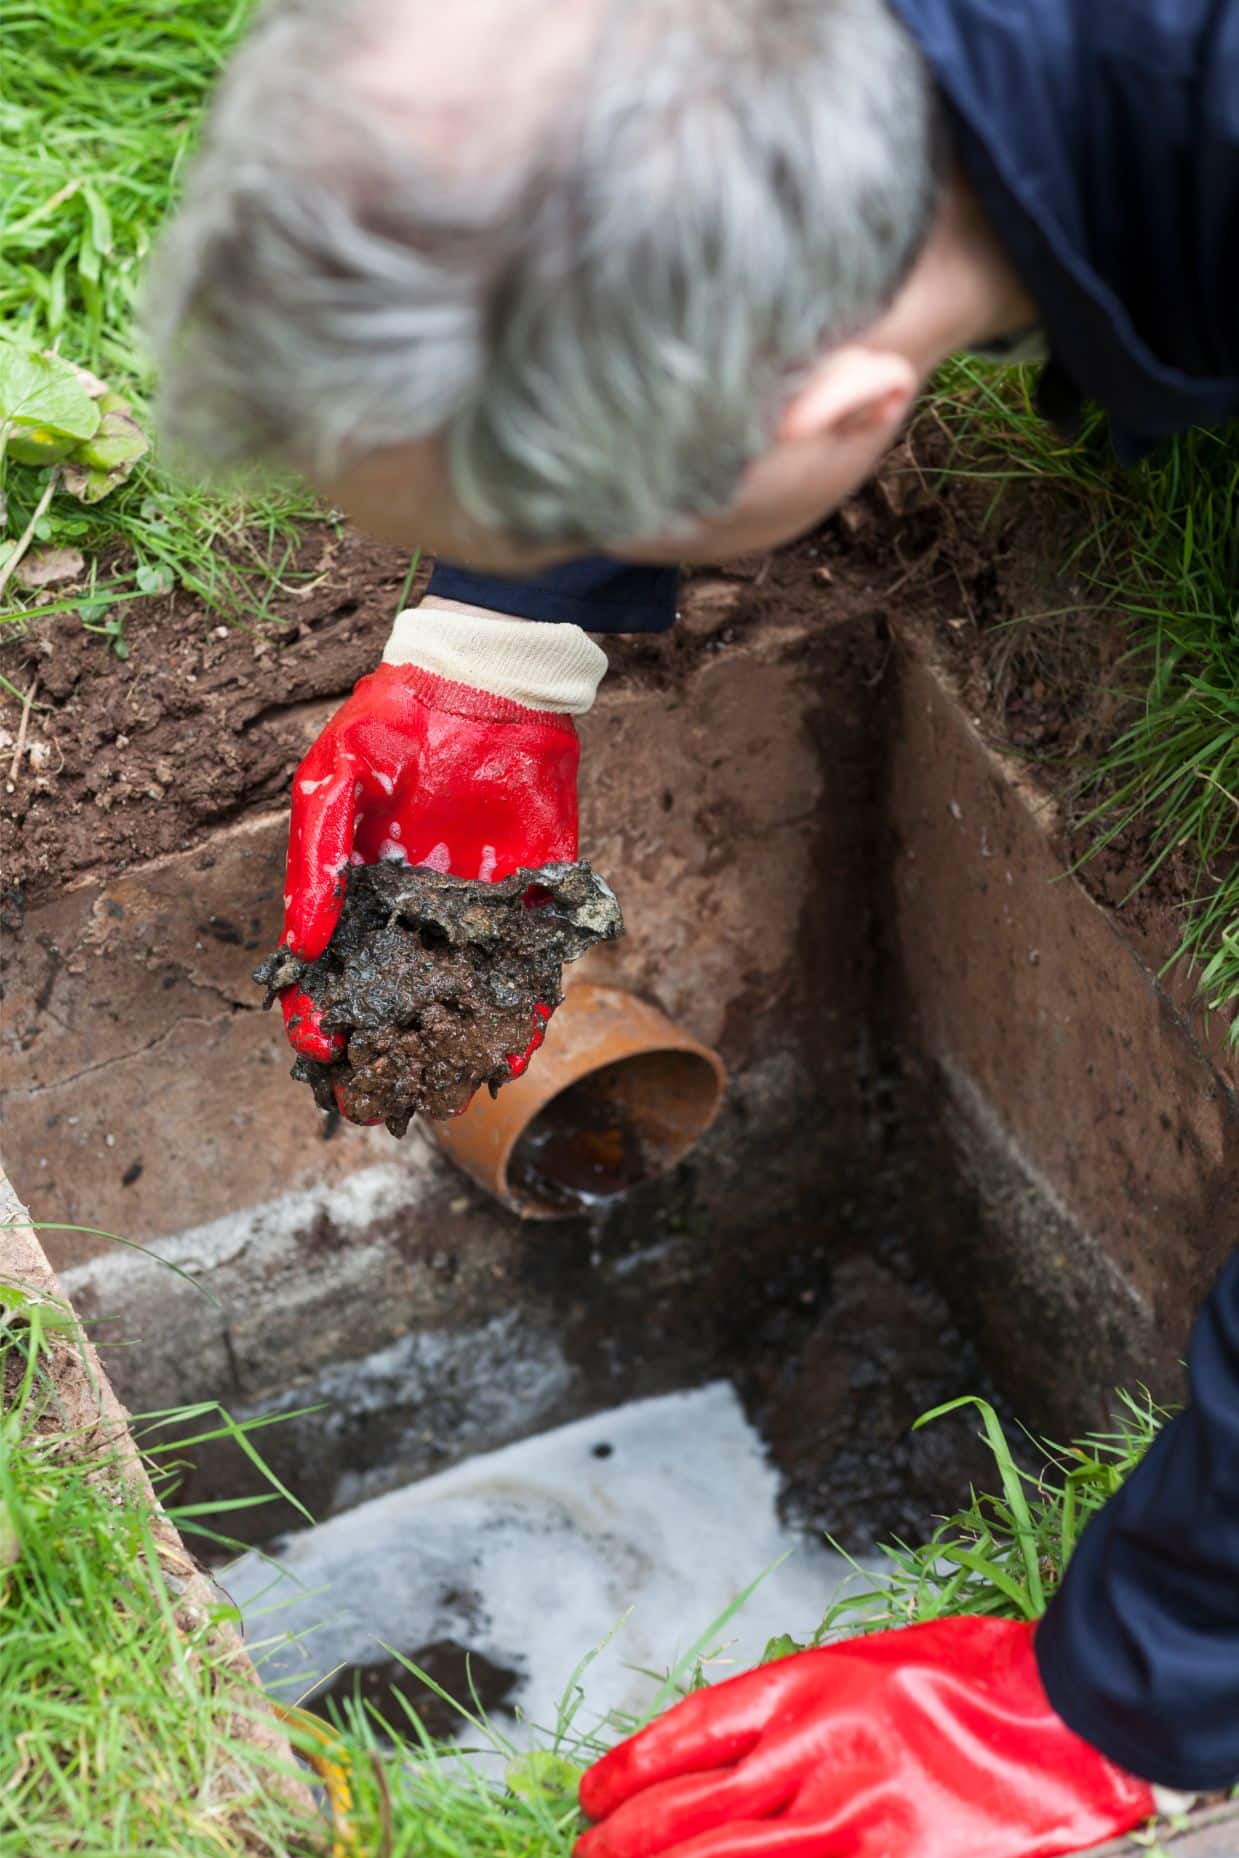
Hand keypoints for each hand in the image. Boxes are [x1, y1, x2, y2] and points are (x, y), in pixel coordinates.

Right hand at [278, 660, 579, 1081]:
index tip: (317, 1054)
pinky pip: (529, 963)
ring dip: (458, 1043)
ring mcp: (474, 911)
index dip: (320, 1015)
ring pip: (462, 995)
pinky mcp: (533, 899)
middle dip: (390, 1051)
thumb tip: (304, 944)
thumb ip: (317, 861)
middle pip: (397, 998)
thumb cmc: (394, 724)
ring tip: (457, 1091)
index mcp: (359, 894)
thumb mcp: (333, 782)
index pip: (332, 971)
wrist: (485, 683)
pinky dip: (526, 1005)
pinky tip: (519, 1044)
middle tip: (387, 1101)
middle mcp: (414, 914)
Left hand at [577, 1619, 1154, 1857]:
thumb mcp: (866, 1666)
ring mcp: (854, 1823)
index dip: (630, 1770)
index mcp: (808, 1687)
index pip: (689, 1734)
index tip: (593, 1793)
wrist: (1068, 1714)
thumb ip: (797, 1713)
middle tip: (587, 1852)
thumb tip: (726, 1762)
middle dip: (625, 1840)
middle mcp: (816, 1754)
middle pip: (691, 1810)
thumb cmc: (973, 1678)